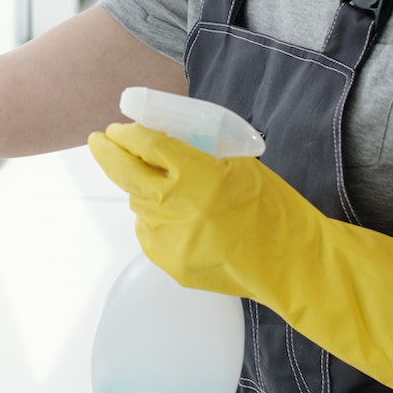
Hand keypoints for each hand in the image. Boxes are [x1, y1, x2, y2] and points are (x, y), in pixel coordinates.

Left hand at [88, 121, 392, 392]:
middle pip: (127, 174)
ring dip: (142, 190)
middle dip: (109, 154)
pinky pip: (150, 233)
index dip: (128, 135)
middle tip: (100, 141)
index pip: (148, 146)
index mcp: (198, 176)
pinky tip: (179, 218)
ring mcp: (170, 239)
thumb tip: (159, 143)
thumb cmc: (274, 208)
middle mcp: (177, 207)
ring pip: (139, 205)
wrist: (292, 263)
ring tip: (161, 184)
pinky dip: (156, 220)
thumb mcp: (238, 166)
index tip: (116, 128)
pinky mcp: (170, 264)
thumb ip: (197, 155)